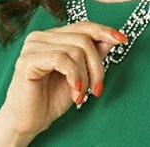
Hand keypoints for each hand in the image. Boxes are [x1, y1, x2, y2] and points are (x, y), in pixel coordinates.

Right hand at [0, 21, 127, 137]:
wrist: (27, 123)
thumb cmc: (51, 98)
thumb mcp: (80, 75)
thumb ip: (92, 55)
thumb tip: (111, 38)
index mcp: (53, 36)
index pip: (83, 26)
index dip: (104, 31)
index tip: (123, 40)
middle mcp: (41, 36)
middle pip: (83, 38)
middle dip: (97, 66)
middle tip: (98, 89)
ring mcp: (33, 46)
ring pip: (75, 50)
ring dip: (85, 76)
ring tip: (81, 95)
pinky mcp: (27, 60)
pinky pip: (61, 59)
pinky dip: (74, 76)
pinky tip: (75, 91)